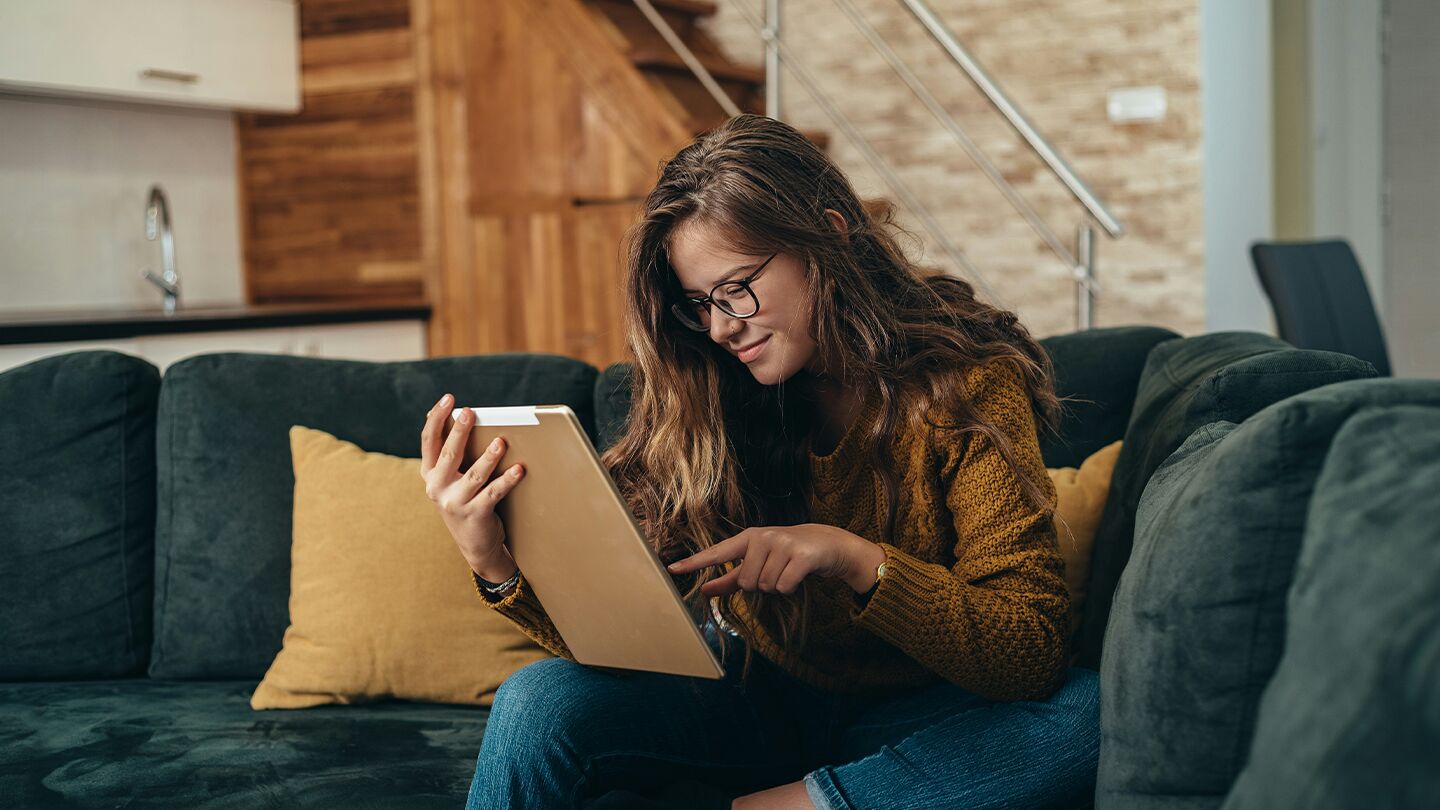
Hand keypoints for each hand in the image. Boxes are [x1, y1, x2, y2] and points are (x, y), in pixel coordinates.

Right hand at [419, 393, 524, 577]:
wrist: (476, 544)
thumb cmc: (469, 500)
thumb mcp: (454, 478)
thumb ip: (456, 453)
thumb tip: (466, 416)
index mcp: (429, 474)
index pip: (429, 440)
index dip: (437, 418)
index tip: (449, 399)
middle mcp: (437, 487)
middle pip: (449, 453)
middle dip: (459, 431)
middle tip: (470, 412)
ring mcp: (454, 503)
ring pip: (474, 474)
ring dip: (489, 457)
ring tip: (501, 441)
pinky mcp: (474, 514)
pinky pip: (493, 493)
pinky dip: (507, 480)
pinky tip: (520, 469)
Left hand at [665, 524, 876, 596]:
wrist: (828, 545)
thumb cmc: (788, 554)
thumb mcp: (759, 561)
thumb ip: (731, 578)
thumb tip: (704, 591)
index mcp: (748, 538)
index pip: (716, 553)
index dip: (694, 563)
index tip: (671, 569)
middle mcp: (762, 537)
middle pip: (746, 582)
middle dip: (761, 585)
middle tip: (776, 571)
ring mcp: (782, 544)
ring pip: (765, 586)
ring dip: (777, 586)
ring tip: (788, 571)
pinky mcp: (800, 556)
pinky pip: (783, 587)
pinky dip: (790, 588)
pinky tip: (798, 575)